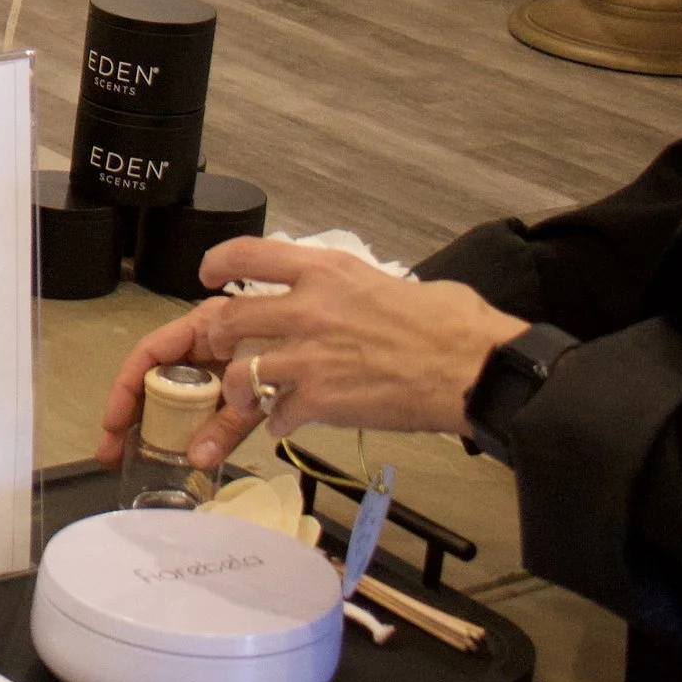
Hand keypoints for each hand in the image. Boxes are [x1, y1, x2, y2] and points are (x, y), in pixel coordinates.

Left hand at [99, 240, 525, 475]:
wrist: (475, 367)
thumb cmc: (448, 327)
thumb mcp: (385, 284)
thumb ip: (346, 289)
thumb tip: (333, 299)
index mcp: (326, 269)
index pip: (250, 252)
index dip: (217, 263)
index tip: (206, 276)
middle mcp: (309, 305)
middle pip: (226, 320)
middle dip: (208, 347)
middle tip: (210, 363)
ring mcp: (311, 353)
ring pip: (240, 375)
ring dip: (231, 401)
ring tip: (229, 420)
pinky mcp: (322, 398)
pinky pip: (275, 416)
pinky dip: (275, 427)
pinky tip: (287, 429)